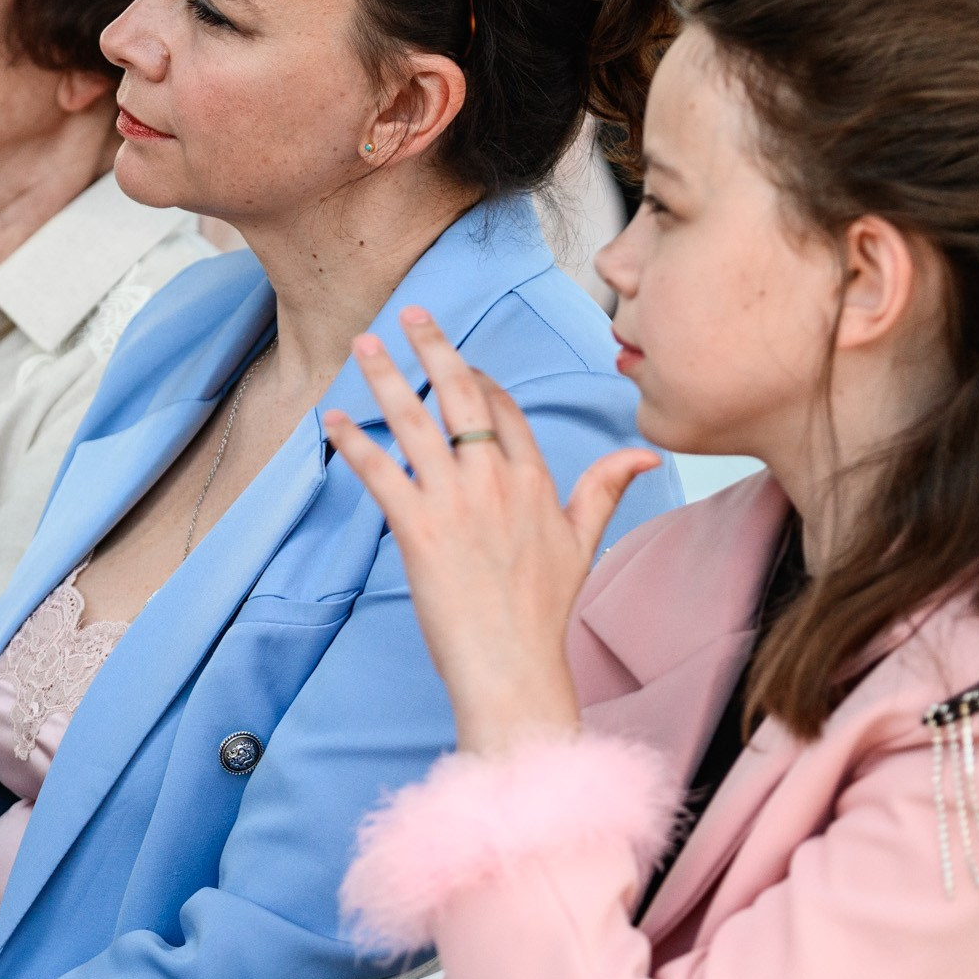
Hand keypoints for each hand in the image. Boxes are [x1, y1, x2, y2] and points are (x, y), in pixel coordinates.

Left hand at [319, 308, 657, 756]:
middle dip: (434, 348)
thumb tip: (645, 453)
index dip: (478, 378)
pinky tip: (332, 420)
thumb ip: (604, 489)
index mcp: (534, 480)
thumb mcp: (583, 542)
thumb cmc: (543, 612)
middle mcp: (495, 481)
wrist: (512, 665)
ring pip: (415, 422)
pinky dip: (353, 442)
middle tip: (409, 313)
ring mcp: (455, 502)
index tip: (456, 360)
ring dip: (385, 378)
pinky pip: (379, 471)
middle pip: (462, 396)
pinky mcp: (417, 528)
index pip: (504, 410)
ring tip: (363, 344)